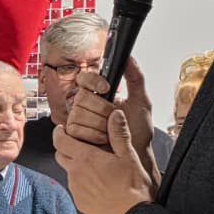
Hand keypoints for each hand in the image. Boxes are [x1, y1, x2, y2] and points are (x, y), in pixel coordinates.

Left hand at [53, 111, 156, 213]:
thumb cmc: (132, 188)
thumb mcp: (129, 156)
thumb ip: (119, 134)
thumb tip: (114, 115)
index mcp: (86, 158)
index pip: (60, 140)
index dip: (59, 132)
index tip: (63, 128)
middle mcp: (76, 173)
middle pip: (60, 154)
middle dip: (66, 147)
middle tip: (79, 144)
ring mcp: (76, 189)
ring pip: (68, 171)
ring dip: (76, 165)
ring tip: (94, 165)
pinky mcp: (80, 202)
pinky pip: (76, 187)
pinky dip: (82, 182)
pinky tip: (97, 183)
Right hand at [65, 62, 160, 178]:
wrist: (134, 155)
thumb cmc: (138, 132)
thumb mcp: (141, 102)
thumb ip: (135, 77)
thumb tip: (129, 58)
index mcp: (99, 94)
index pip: (85, 78)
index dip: (94, 82)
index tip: (107, 89)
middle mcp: (85, 105)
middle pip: (81, 97)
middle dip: (102, 109)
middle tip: (114, 118)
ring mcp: (77, 120)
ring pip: (78, 114)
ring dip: (99, 125)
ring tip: (109, 131)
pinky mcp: (72, 136)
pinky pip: (74, 129)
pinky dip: (92, 135)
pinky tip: (102, 139)